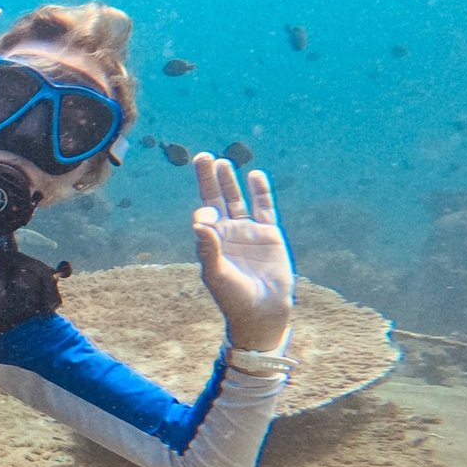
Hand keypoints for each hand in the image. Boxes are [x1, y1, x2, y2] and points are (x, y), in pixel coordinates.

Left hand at [190, 153, 293, 348]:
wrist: (263, 310)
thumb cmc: (234, 297)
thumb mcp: (217, 274)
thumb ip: (208, 249)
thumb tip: (198, 223)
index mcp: (210, 242)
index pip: (203, 217)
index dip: (204, 212)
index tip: (207, 216)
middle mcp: (227, 233)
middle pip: (216, 199)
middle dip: (209, 179)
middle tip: (202, 156)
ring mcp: (248, 231)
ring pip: (238, 199)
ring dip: (230, 181)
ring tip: (222, 161)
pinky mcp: (269, 233)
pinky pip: (264, 207)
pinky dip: (260, 191)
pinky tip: (255, 175)